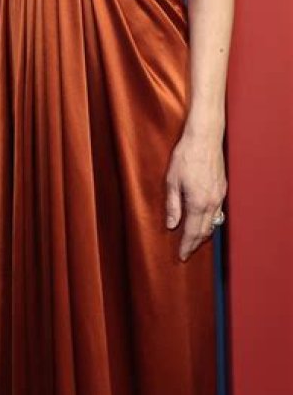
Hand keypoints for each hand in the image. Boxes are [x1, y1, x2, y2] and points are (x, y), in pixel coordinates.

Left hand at [165, 133, 226, 260]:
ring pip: (213, 222)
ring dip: (203, 233)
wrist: (204, 138)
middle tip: (187, 251)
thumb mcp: (172, 180)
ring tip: (193, 239)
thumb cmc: (186, 156)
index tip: (182, 256)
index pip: (192, 232)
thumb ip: (172, 205)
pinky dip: (210, 220)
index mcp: (198, 202)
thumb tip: (171, 225)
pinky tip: (203, 219)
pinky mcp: (222, 189)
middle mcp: (212, 203)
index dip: (187, 246)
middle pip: (205, 231)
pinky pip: (217, 212)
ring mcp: (219, 196)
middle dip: (195, 243)